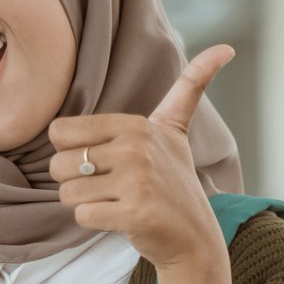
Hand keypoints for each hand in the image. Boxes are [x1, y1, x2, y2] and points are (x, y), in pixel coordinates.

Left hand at [45, 43, 235, 272]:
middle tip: (107, 187)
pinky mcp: (135, 212)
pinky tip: (121, 218)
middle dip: (74, 181)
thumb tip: (225, 47)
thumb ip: (188, 88)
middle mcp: (136, 148)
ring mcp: (137, 180)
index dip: (70, 151)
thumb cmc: (172, 181)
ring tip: (116, 201)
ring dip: (85, 203)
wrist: (194, 235)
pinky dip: (95, 221)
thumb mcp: (175, 129)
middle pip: (58, 164)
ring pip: (67, 192)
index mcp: (136, 125)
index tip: (99, 160)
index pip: (60, 131)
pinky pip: (83, 215)